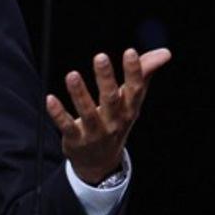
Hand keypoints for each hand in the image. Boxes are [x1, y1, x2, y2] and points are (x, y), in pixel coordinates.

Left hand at [46, 47, 171, 184]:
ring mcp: (95, 132)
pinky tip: (50, 99)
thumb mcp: (131, 102)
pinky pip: (66, 126)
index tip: (130, 52)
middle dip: (106, 78)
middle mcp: (114, 121)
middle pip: (111, 99)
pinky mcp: (76, 139)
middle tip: (101, 57)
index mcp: (129, 110)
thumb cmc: (116, 122)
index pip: (135, 90)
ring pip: (88, 112)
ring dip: (80, 94)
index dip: (134, 71)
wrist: (101, 162)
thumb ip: (144, 74)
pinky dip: (58, 114)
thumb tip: (165, 53)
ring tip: (72, 75)